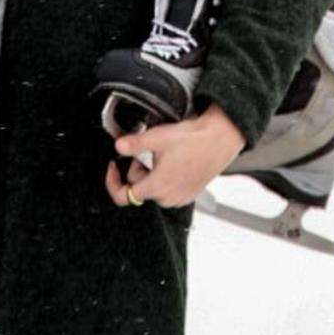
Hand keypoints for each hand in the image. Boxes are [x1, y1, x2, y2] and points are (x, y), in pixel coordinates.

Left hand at [104, 106, 245, 210]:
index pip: (124, 197)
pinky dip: (166, 177)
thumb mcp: (158, 137)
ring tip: (163, 155)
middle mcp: (169, 197)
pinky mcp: (191, 193)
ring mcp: (181, 197)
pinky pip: (169, 190)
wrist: (221, 138)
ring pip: (155, 189)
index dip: (112, 183)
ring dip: (152, 174)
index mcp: (158, 186)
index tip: (113, 168)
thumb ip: (133, 143)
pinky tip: (175, 161)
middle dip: (138, 171)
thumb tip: (119, 146)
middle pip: (140, 189)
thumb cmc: (195, 139)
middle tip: (147, 151)